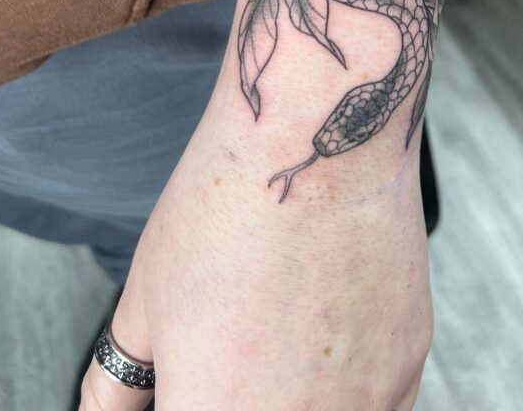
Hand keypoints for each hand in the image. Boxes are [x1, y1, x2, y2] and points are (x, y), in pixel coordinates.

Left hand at [78, 92, 432, 410]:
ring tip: (282, 341)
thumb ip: (115, 383)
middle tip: (238, 351)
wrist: (310, 138)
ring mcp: (361, 400)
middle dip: (246, 396)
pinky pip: (382, 407)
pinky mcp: (407, 362)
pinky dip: (351, 391)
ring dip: (300, 400)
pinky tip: (328, 339)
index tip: (195, 380)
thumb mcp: (144, 297)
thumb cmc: (225, 205)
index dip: (191, 398)